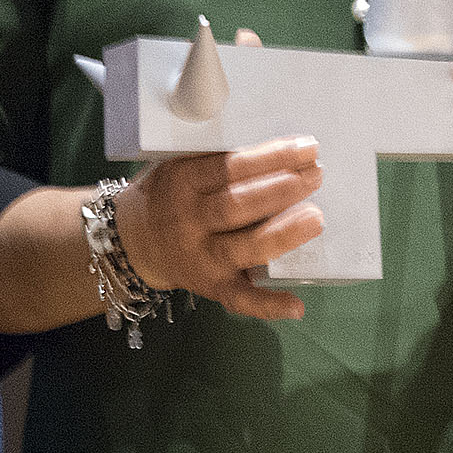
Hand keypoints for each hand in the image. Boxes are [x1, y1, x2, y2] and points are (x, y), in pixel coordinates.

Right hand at [115, 136, 323, 319]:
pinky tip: (297, 305)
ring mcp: (201, 259)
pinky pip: (240, 300)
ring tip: (315, 218)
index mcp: (181, 182)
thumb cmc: (171, 193)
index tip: (306, 148)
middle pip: (238, 205)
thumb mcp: (180, 165)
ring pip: (244, 248)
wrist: (136, 240)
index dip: (269, 157)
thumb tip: (279, 151)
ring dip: (282, 235)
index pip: (229, 167)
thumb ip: (217, 160)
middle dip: (281, 190)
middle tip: (316, 175)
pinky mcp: (210, 288)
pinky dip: (268, 305)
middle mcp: (188, 222)